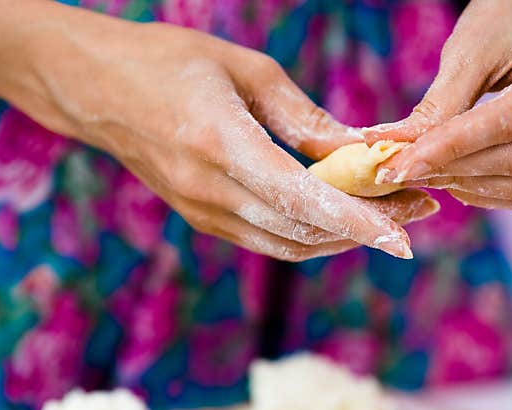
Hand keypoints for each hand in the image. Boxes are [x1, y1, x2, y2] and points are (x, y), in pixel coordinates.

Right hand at [33, 14, 435, 259]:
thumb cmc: (168, 61)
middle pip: (304, 232)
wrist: (94, 89)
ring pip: (288, 246)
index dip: (359, 223)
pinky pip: (267, 241)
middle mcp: (209, 191)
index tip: (405, 238)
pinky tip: (340, 216)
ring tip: (390, 214)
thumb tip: (358, 153)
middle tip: (417, 206)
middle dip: (367, 228)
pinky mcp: (201, 219)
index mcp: (220, 144)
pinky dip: (311, 236)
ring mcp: (202, 213)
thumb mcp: (244, 70)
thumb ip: (302, 118)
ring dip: (343, 238)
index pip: (303, 200)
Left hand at [364, 0, 511, 209]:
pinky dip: (490, 189)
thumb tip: (392, 150)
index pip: (510, 121)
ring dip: (469, 184)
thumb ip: (440, 104)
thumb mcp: (474, 47)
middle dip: (453, 168)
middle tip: (401, 170)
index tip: (399, 163)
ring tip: (424, 174)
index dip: (450, 147)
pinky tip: (455, 180)